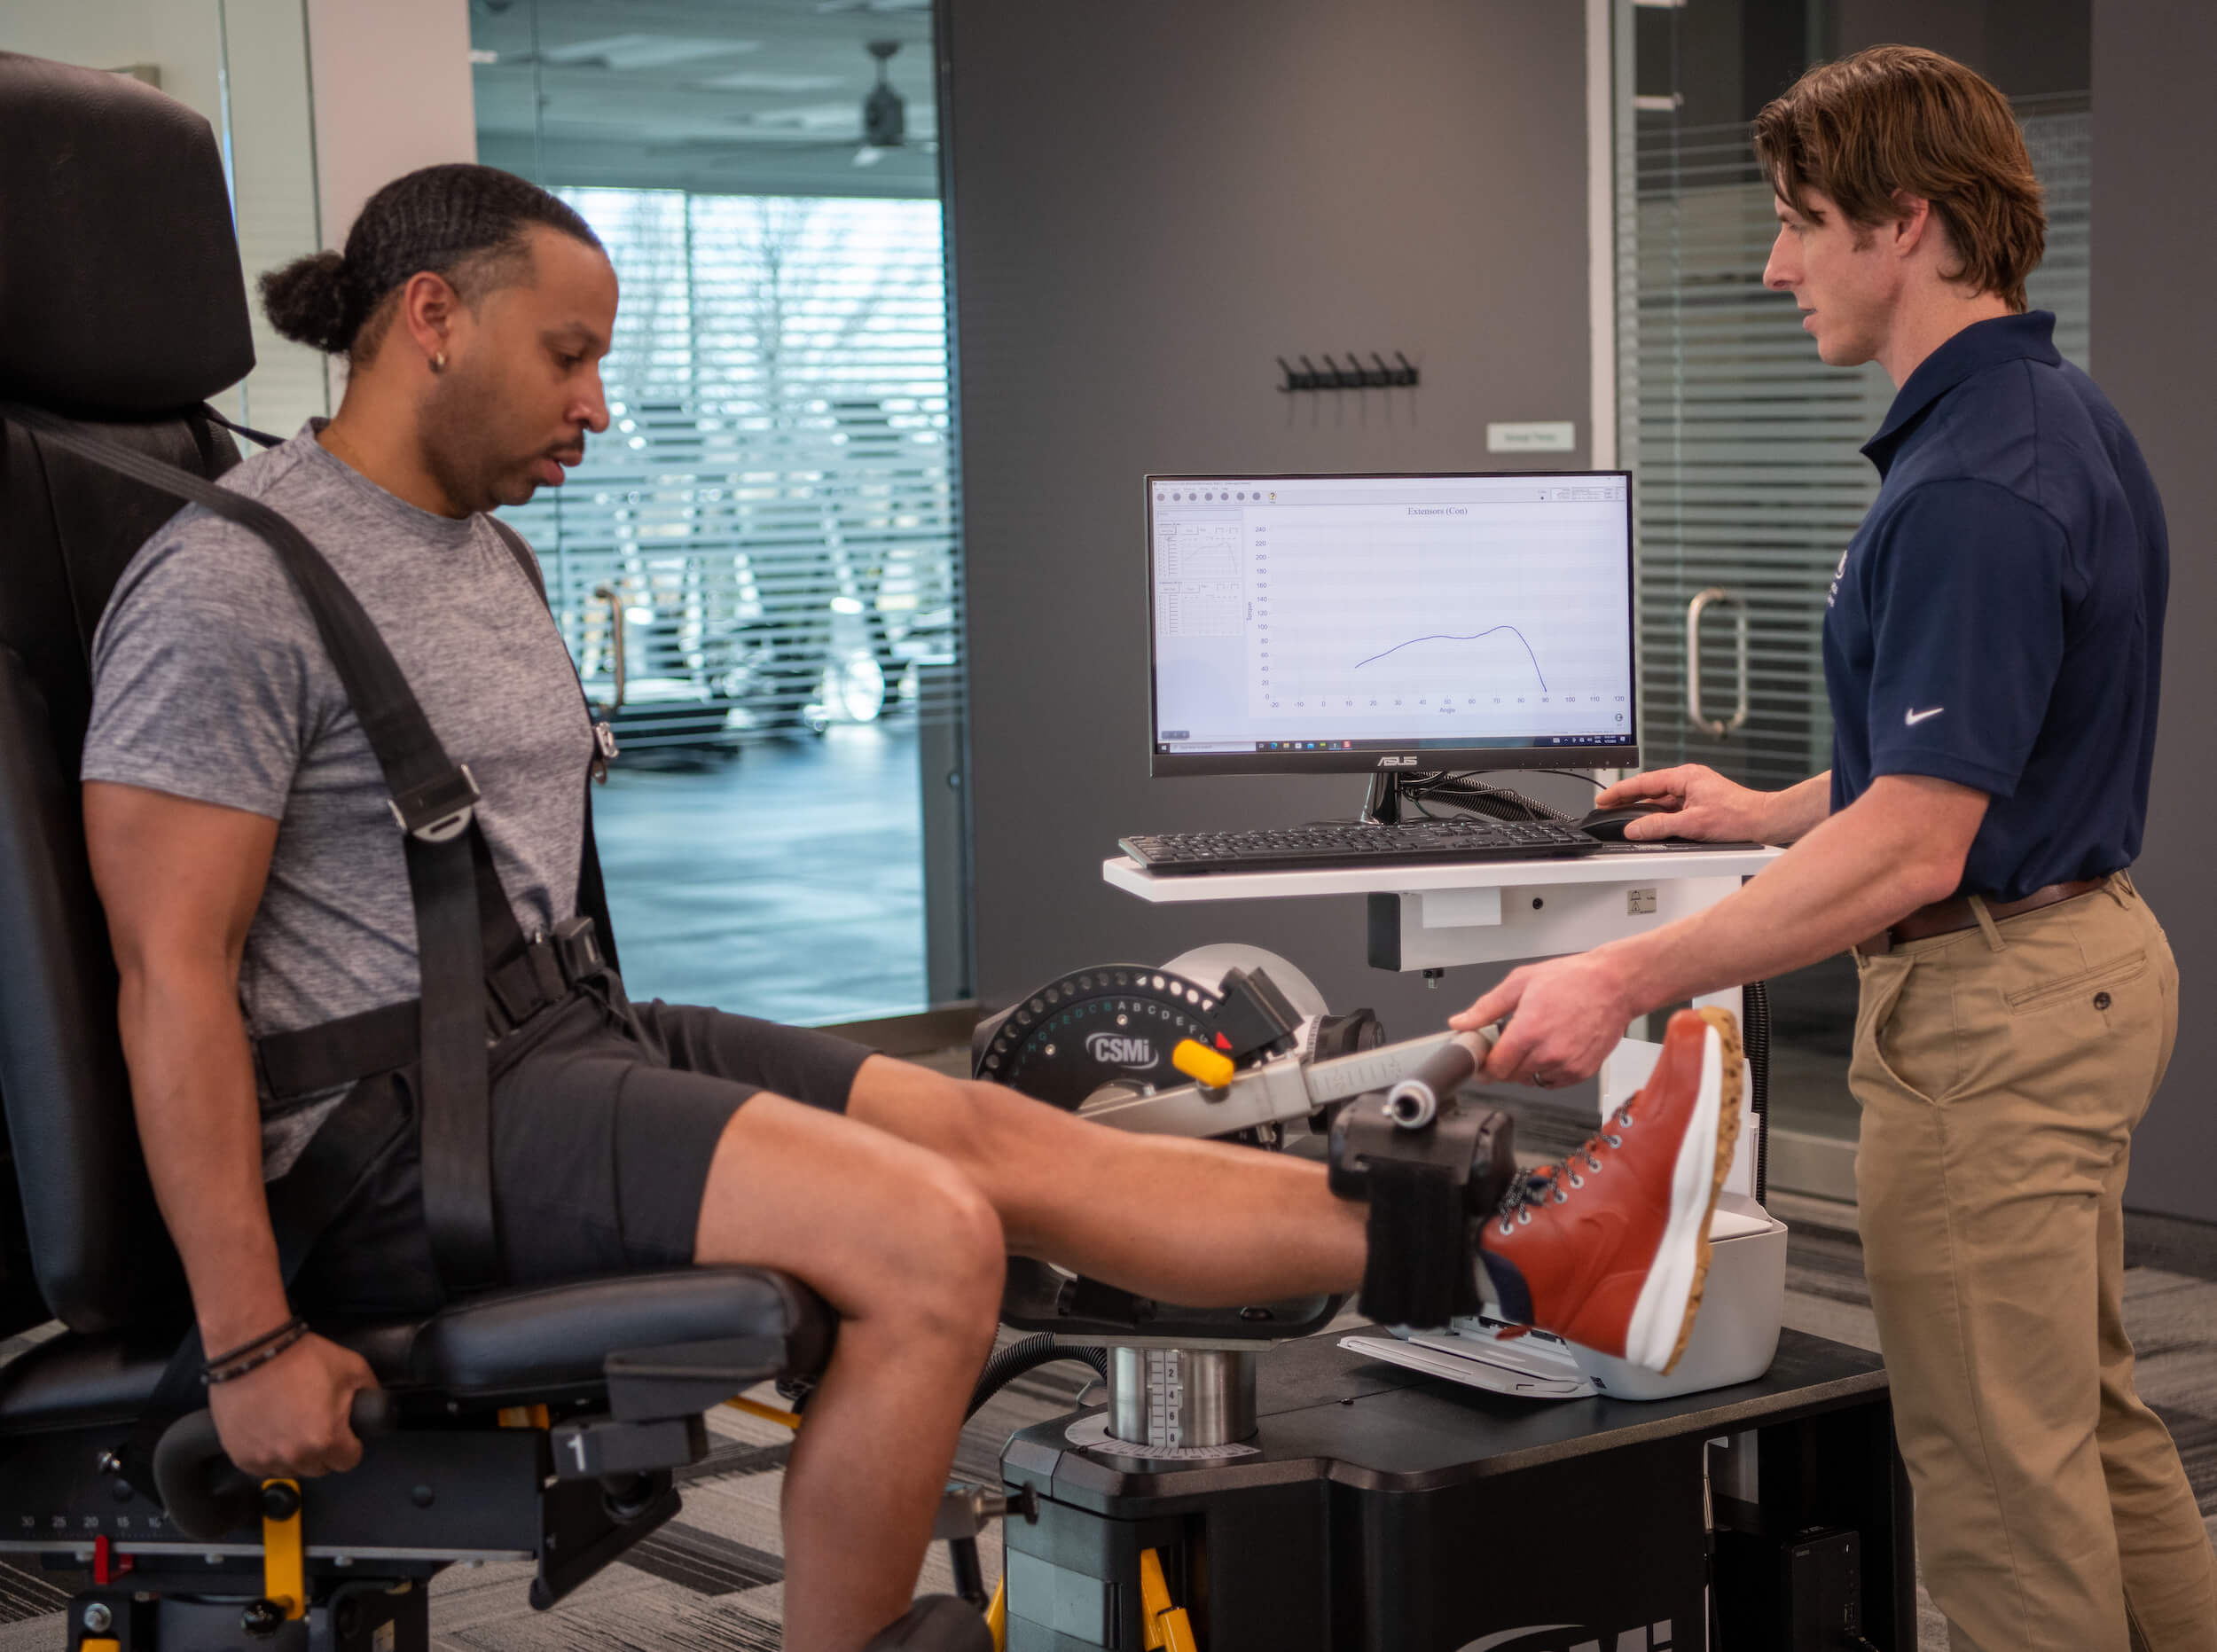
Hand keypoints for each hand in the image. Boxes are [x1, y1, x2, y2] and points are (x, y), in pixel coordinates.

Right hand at [207, 1332, 376, 1479]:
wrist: (251, 1352)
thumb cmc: (301, 1358)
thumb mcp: (352, 1367)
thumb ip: (370, 1391)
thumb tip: (377, 1404)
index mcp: (326, 1439)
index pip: (349, 1462)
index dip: (351, 1446)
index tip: (345, 1434)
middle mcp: (295, 1456)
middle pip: (319, 1468)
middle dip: (323, 1451)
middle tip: (317, 1425)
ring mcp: (265, 1459)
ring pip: (291, 1470)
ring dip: (295, 1455)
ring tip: (292, 1427)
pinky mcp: (240, 1457)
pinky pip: (263, 1468)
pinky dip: (269, 1455)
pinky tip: (271, 1431)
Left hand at [1449, 948, 1638, 1088]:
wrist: (1614, 985)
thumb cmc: (1572, 979)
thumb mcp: (1520, 982)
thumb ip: (1486, 1007)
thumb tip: (1460, 1023)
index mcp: (1528, 1031)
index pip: (1494, 1068)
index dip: (1483, 1067)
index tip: (1480, 1062)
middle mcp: (1548, 1053)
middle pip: (1510, 1076)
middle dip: (1503, 1063)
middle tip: (1510, 1041)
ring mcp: (1567, 1066)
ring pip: (1531, 1080)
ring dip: (1525, 1066)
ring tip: (1536, 1039)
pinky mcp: (1582, 1072)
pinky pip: (1552, 1082)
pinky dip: (1546, 1071)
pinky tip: (1551, 1047)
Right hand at [1594, 764, 1770, 842]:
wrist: (1764, 820)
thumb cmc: (1739, 816)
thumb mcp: (1693, 824)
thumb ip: (1659, 827)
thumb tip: (1635, 829)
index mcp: (1685, 776)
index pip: (1643, 782)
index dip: (1620, 792)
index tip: (1603, 799)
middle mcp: (1688, 780)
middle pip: (1649, 789)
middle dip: (1627, 800)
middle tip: (1606, 809)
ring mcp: (1694, 791)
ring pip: (1660, 800)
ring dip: (1643, 809)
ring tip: (1623, 818)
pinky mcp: (1699, 802)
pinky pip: (1671, 807)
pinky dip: (1658, 815)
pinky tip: (1649, 825)